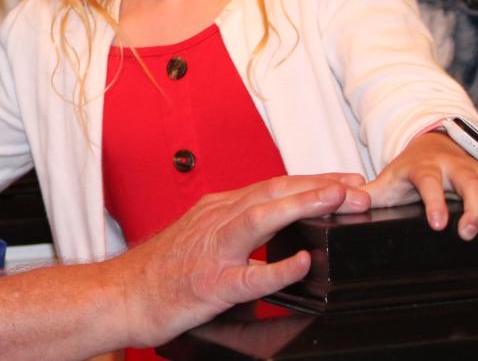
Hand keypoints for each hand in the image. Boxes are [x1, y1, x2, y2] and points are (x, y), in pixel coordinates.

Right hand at [116, 173, 368, 347]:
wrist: (119, 296)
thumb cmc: (157, 275)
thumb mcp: (200, 243)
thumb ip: (238, 242)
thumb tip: (279, 253)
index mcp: (215, 211)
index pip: (271, 188)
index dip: (310, 182)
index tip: (344, 180)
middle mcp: (215, 222)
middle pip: (272, 192)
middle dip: (318, 186)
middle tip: (358, 185)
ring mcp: (213, 251)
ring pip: (261, 218)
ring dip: (303, 205)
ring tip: (337, 200)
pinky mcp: (210, 285)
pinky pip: (250, 276)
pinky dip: (278, 266)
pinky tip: (302, 262)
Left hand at [363, 130, 477, 239]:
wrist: (432, 145)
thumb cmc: (409, 170)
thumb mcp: (389, 179)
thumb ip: (368, 194)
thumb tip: (344, 204)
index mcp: (424, 168)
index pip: (429, 183)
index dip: (435, 202)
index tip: (439, 223)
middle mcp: (452, 167)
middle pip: (467, 183)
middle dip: (472, 208)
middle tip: (470, 232)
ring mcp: (474, 171)